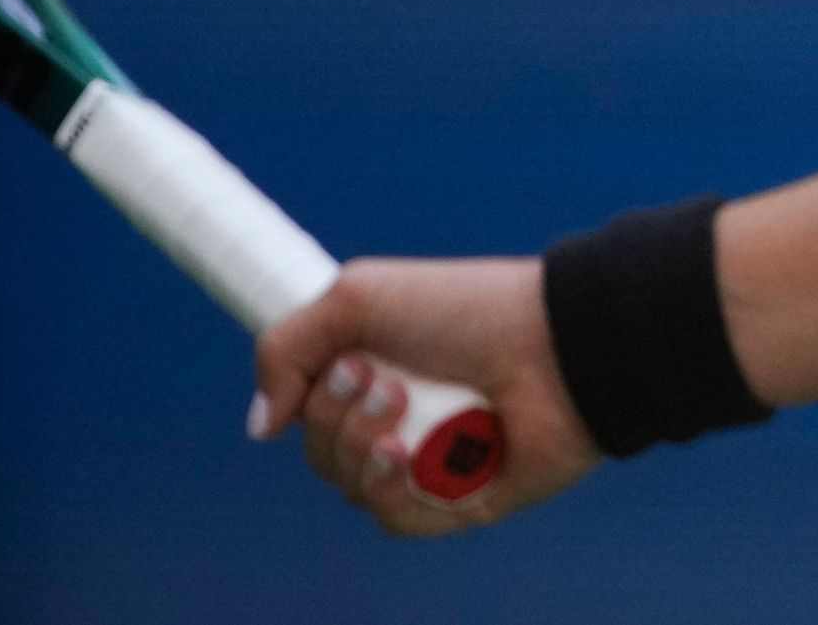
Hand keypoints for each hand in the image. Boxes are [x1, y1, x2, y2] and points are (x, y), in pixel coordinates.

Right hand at [253, 256, 598, 536]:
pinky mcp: (463, 501)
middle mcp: (403, 421)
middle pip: (322, 454)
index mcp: (379, 375)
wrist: (554, 341)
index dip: (309, 397)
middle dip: (336, 417)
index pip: (309, 412)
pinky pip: (397, 520)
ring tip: (403, 406)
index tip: (342, 362)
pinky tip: (406, 457)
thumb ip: (286, 349)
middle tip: (383, 378)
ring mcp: (433, 463)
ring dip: (360, 449)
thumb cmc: (466, 310)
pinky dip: (392, 491)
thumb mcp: (358, 297)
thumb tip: (264, 427)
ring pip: (352, 488)